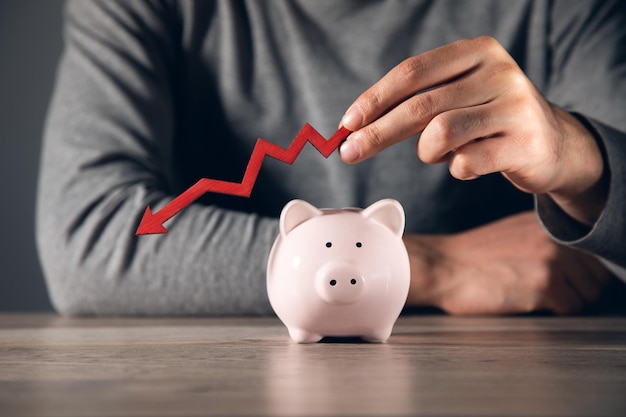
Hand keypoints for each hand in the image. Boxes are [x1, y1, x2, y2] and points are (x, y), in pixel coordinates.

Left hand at [340, 36, 607, 224]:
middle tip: (349, 153)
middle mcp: (499, 72)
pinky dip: (456, 169)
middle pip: (421, 104)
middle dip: (378, 133)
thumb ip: (416, 103)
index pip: (413, 72)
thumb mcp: (458, 97)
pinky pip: (466, 162)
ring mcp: (516, 107)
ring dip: (427, 151)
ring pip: (441, 132)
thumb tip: (355, 127)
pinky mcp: (526, 143)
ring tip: (438, 153)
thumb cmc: (489, 120)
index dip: (375, 98)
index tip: (347, 123)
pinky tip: (468, 163)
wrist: (551, 144)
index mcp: (477, 51)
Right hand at [404, 211, 611, 314]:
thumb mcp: (510, 233)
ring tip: (533, 296)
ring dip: (565, 302)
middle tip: (545, 292)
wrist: (442, 266)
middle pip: (596, 277)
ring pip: (587, 295)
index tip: (559, 280)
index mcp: (546, 225)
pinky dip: (552, 311)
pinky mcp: (544, 285)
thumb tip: (572, 261)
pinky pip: (570, 309)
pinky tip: (525, 301)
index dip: (578, 273)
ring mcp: (551, 261)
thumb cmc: (468, 257)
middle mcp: (554, 239)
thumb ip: (542, 240)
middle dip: (576, 289)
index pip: (591, 255)